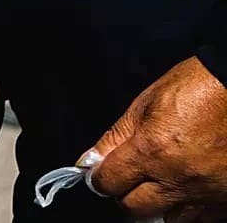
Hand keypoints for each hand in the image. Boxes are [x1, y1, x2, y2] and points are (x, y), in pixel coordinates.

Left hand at [87, 56, 226, 220]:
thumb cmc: (197, 87)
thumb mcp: (145, 104)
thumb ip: (115, 137)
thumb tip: (90, 161)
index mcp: (153, 150)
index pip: (109, 183)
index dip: (100, 178)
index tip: (101, 173)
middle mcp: (180, 178)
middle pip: (136, 209)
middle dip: (125, 194)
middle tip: (131, 176)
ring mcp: (207, 192)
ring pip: (170, 218)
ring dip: (160, 203)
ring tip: (163, 180)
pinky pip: (203, 217)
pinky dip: (191, 206)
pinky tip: (189, 186)